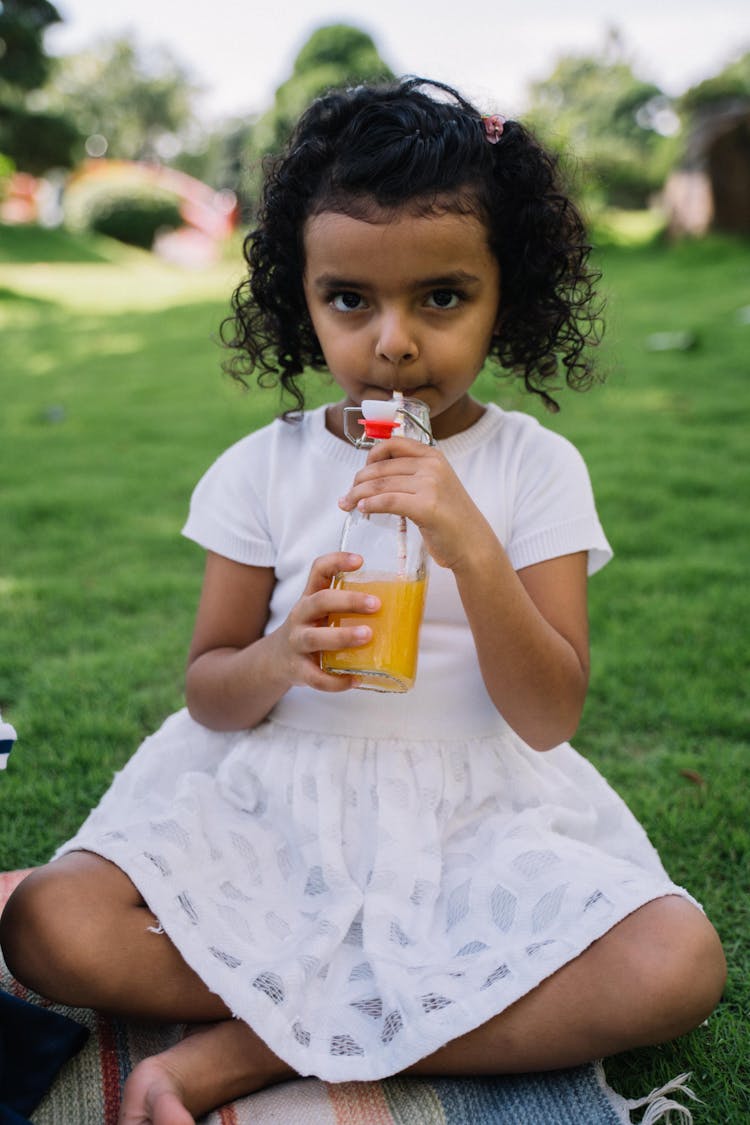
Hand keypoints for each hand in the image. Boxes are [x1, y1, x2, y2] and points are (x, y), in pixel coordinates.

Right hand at [276, 552, 379, 691]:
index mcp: (310, 597)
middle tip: (376, 604)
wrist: (276, 660)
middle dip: (348, 601)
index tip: (360, 560)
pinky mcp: (297, 670)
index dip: (336, 561)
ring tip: (367, 636)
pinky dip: (335, 681)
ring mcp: (296, 643)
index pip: (318, 571)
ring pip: (314, 638)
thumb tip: (404, 611)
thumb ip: (349, 609)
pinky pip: (315, 677)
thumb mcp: (322, 614)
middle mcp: (301, 616)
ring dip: (342, 636)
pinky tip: (355, 679)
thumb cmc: (313, 631)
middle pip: (319, 601)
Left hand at [338, 437, 494, 569]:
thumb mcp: (435, 486)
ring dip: (357, 495)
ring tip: (347, 505)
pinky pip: (388, 501)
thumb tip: (374, 475)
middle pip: (381, 467)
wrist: (473, 544)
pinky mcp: (426, 507)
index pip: (393, 444)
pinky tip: (363, 509)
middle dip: (358, 481)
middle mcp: (432, 465)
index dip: (371, 455)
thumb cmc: (450, 518)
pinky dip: (370, 505)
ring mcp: (430, 485)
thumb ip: (412, 475)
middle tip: (347, 496)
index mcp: (433, 456)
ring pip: (380, 485)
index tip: (361, 472)